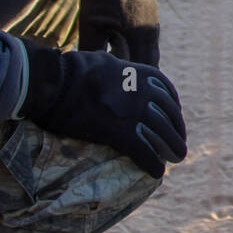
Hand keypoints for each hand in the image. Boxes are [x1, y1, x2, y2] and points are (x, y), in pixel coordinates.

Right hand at [19, 42, 186, 177]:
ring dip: (173, 148)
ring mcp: (134, 112)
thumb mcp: (103, 61)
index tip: (175, 119)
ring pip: (162, 135)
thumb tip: (115, 68)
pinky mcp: (120, 132)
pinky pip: (144, 152)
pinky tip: (156, 172)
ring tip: (177, 158)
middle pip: (169, 116)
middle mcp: (143, 92)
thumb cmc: (70, 70)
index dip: (174, 109)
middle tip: (179, 144)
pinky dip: (152, 164)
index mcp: (140, 73)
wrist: (53, 82)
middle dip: (177, 131)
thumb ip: (117, 69)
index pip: (167, 93)